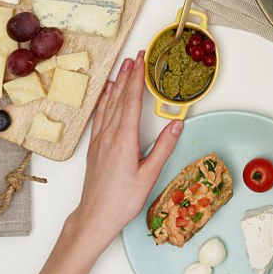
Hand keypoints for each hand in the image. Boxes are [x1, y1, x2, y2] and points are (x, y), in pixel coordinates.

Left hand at [70, 53, 181, 250]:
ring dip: (117, 85)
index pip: (132, 102)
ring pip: (108, 106)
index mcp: (124, 139)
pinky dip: (105, 102)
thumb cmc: (122, 200)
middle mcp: (109, 136)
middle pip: (119, 99)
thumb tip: (177, 124)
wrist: (94, 217)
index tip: (142, 61)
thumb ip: (164, 147)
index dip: (137, 80)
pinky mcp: (95, 147)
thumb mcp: (149, 175)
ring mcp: (100, 140)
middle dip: (128, 76)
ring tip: (123, 68)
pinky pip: (100, 117)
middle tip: (135, 57)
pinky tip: (107, 95)